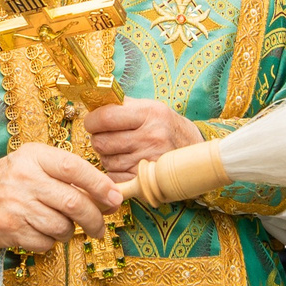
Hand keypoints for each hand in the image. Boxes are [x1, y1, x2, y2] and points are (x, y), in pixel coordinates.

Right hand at [0, 143, 121, 251]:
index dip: (100, 185)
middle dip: (95, 219)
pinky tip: (39, 232)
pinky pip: (45, 243)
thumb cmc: (13, 181)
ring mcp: (16, 205)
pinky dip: (50, 242)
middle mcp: (25, 178)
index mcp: (34, 156)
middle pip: (74, 203)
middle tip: (100, 227)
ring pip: (62, 226)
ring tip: (61, 227)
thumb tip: (108, 197)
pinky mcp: (9, 229)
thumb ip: (67, 174)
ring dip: (69, 232)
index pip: (74, 168)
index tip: (115, 199)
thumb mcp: (35, 164)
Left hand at [82, 98, 201, 181]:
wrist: (193, 150)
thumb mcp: (150, 108)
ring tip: (120, 150)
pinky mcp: (146, 180)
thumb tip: (93, 106)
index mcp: (149, 114)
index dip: (92, 121)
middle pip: (102, 142)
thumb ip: (122, 106)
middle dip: (98, 140)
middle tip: (105, 137)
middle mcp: (150, 137)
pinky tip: (125, 164)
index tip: (92, 123)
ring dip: (107, 156)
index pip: (105, 118)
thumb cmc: (165, 127)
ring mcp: (148, 160)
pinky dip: (114, 172)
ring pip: (106, 161)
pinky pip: (114, 177)